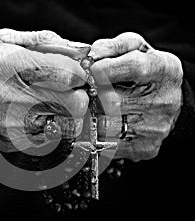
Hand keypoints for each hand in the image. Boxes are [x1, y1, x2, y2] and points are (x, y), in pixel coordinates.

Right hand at [0, 29, 89, 151]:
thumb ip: (42, 43)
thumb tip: (76, 49)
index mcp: (12, 67)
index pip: (70, 75)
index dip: (80, 73)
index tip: (76, 72)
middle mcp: (14, 100)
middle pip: (75, 104)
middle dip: (79, 95)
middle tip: (67, 89)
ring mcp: (13, 127)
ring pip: (66, 125)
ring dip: (66, 112)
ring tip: (47, 101)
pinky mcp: (12, 144)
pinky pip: (47, 137)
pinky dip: (48, 126)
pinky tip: (32, 114)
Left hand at [89, 32, 182, 160]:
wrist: (162, 99)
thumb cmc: (143, 70)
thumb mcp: (133, 49)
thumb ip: (111, 47)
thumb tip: (89, 57)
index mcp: (164, 70)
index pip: (133, 67)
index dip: (104, 69)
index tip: (89, 70)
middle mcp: (164, 102)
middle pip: (113, 102)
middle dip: (90, 96)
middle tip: (82, 91)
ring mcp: (155, 128)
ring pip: (106, 126)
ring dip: (89, 116)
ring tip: (88, 106)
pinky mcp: (144, 147)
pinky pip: (108, 144)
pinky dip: (95, 134)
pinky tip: (97, 122)